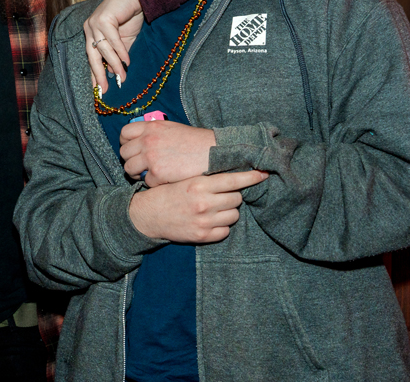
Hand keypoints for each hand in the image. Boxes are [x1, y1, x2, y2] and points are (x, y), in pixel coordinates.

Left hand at [85, 0, 143, 92]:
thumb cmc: (130, 16)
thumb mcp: (124, 40)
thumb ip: (118, 55)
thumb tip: (116, 74)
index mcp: (91, 33)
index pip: (91, 57)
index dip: (94, 74)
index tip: (98, 90)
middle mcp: (89, 28)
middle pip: (92, 55)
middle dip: (98, 74)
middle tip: (105, 90)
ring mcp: (94, 22)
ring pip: (103, 49)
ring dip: (114, 65)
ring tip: (122, 77)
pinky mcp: (103, 18)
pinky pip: (112, 40)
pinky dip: (120, 52)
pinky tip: (126, 61)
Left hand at [121, 120, 215, 185]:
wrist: (213, 152)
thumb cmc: (195, 141)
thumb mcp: (171, 128)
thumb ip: (154, 132)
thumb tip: (141, 139)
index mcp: (151, 127)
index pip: (124, 133)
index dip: (126, 142)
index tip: (132, 149)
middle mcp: (147, 140)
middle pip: (124, 152)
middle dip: (130, 159)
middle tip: (140, 165)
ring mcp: (151, 157)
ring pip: (129, 169)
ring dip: (137, 173)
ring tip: (148, 174)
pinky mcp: (157, 173)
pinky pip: (146, 181)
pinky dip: (153, 182)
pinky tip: (163, 180)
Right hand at [128, 170, 267, 242]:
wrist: (147, 215)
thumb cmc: (166, 193)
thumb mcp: (184, 179)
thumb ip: (207, 178)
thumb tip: (232, 174)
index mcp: (198, 184)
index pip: (233, 180)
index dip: (250, 176)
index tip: (263, 173)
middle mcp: (203, 202)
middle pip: (236, 198)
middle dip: (232, 196)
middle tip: (221, 195)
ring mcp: (203, 221)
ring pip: (234, 215)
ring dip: (228, 211)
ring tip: (215, 208)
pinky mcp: (202, 236)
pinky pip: (225, 231)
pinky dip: (221, 226)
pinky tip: (210, 221)